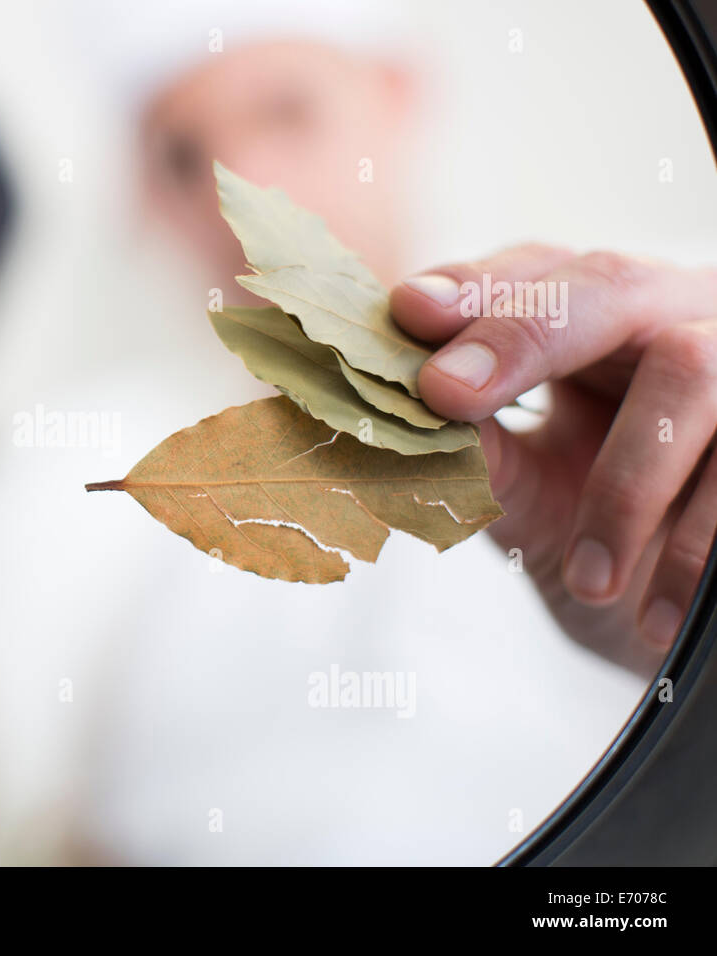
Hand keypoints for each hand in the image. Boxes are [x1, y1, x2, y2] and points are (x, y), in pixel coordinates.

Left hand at [390, 245, 716, 675]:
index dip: (474, 286)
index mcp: (598, 322)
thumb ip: (481, 454)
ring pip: (690, 370)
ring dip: (626, 483)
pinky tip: (655, 614)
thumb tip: (417, 413)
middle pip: (610, 282)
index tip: (409, 310)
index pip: (535, 272)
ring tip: (589, 581)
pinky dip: (694, 546)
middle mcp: (675, 317)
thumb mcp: (528, 494)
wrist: (674, 614)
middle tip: (448, 392)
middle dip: (522, 333)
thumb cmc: (596, 536)